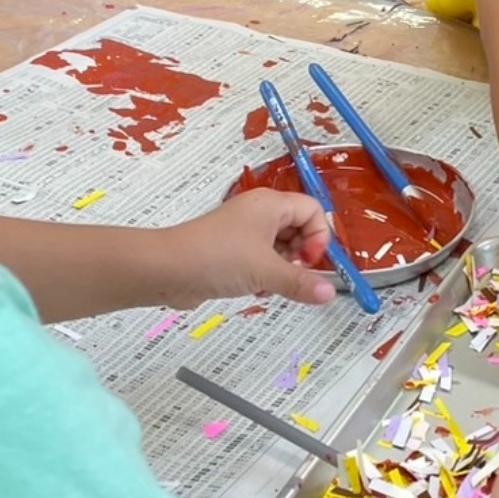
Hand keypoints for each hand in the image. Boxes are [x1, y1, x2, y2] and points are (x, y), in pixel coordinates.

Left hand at [149, 190, 335, 308]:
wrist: (167, 269)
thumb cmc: (217, 259)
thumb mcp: (265, 271)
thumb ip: (301, 282)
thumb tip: (331, 293)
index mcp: (271, 204)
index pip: (312, 210)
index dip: (318, 236)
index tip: (309, 261)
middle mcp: (259, 213)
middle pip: (298, 228)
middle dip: (301, 255)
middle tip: (293, 274)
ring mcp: (243, 231)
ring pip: (280, 246)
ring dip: (282, 268)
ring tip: (271, 284)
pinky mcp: (231, 250)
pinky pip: (261, 259)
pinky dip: (264, 274)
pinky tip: (255, 288)